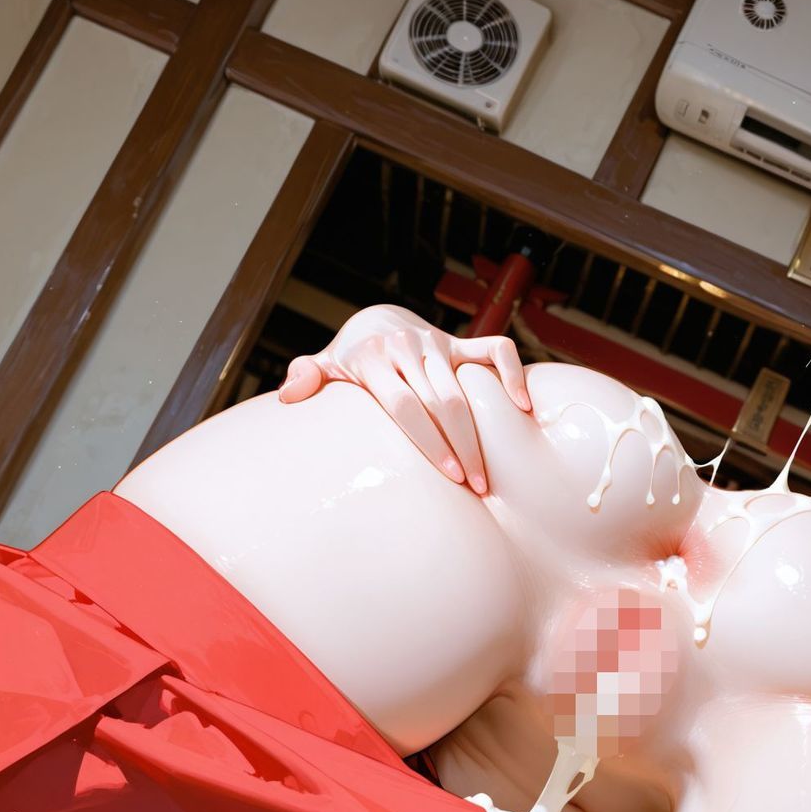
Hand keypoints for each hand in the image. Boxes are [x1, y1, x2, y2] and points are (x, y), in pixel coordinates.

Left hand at [278, 316, 530, 493]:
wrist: (373, 322)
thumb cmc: (347, 363)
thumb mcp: (322, 368)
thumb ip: (305, 377)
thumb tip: (288, 396)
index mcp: (372, 358)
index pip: (405, 406)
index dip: (429, 442)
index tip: (450, 477)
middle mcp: (405, 346)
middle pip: (440, 402)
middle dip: (461, 448)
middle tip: (476, 489)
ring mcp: (435, 342)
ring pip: (464, 389)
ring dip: (480, 435)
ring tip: (488, 478)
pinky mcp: (459, 342)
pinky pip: (495, 350)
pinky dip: (512, 374)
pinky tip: (522, 407)